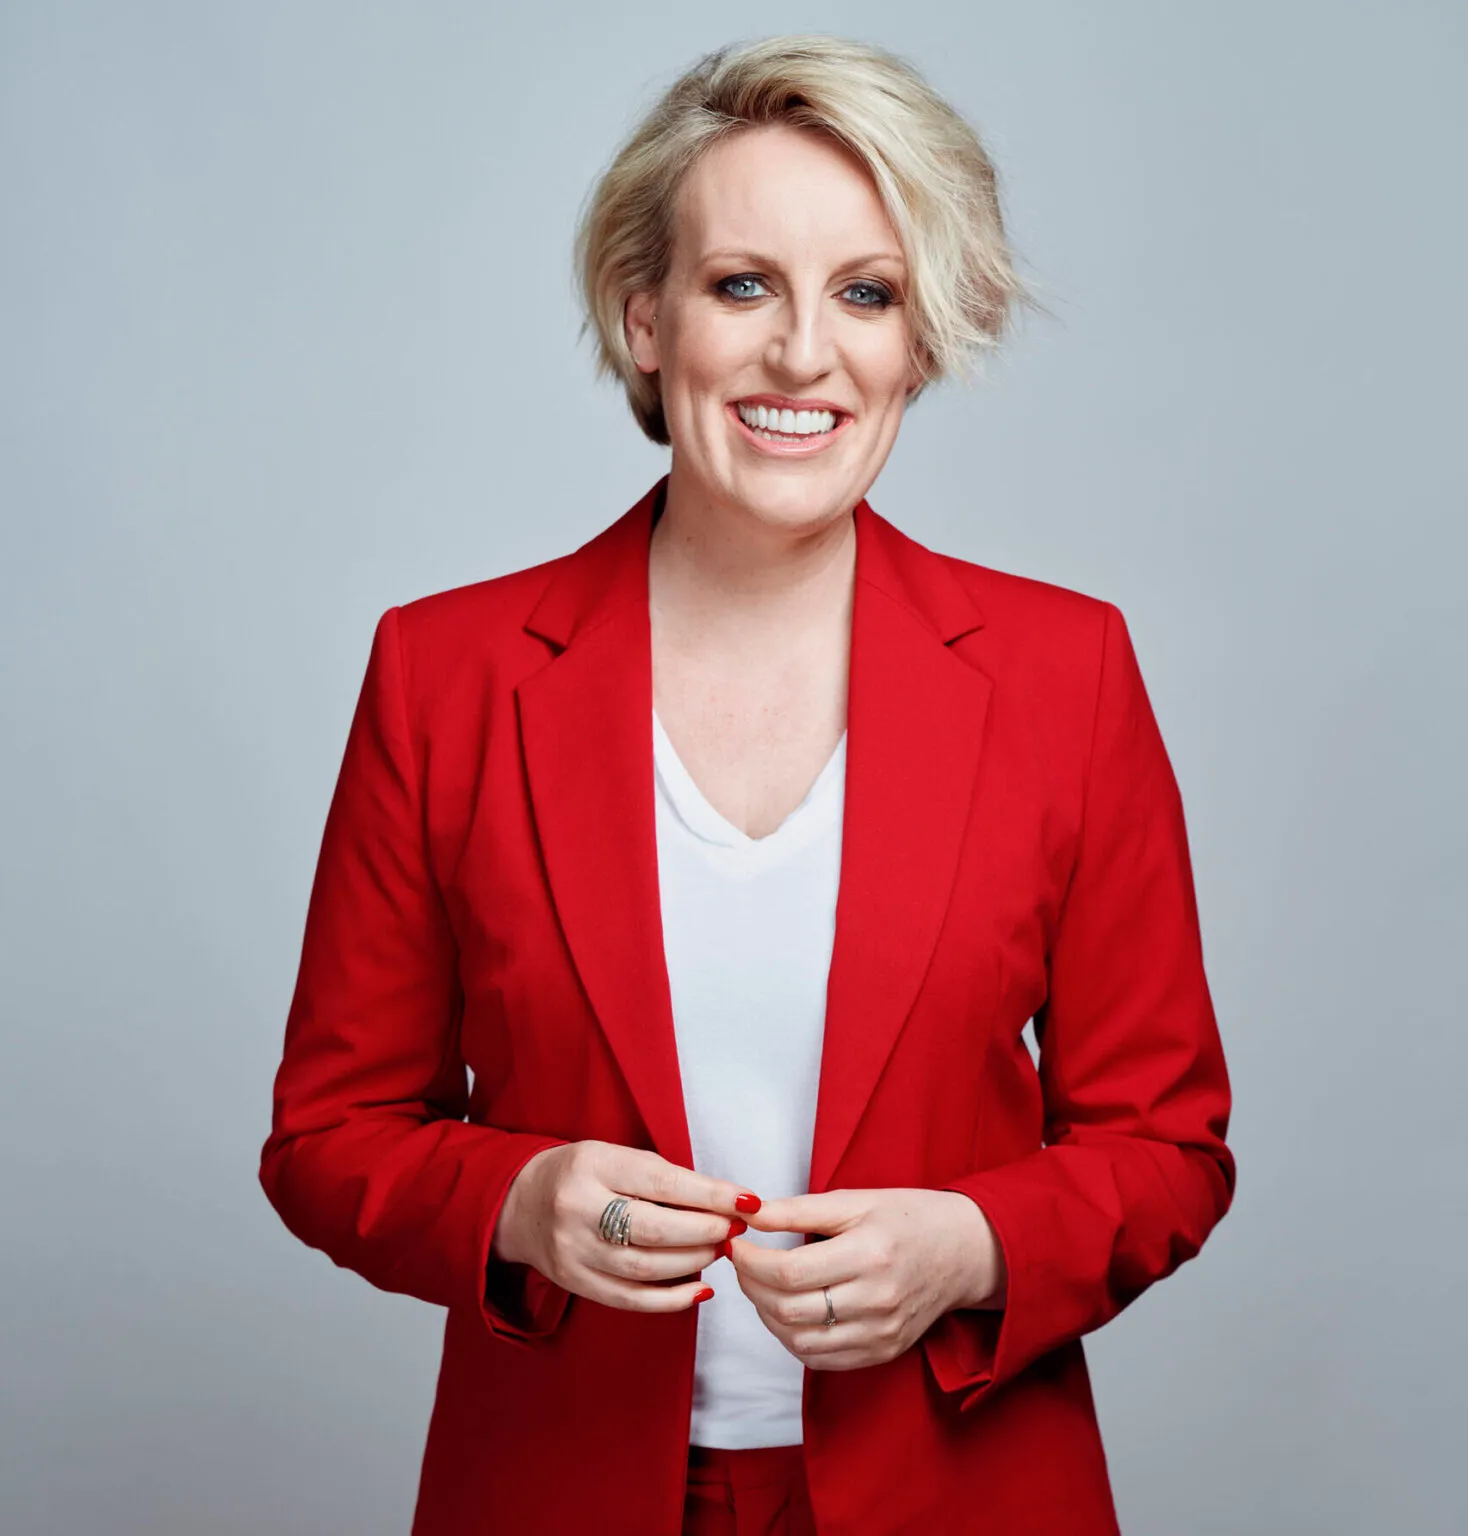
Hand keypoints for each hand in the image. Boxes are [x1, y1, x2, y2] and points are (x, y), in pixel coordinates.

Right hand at [491, 1140, 756, 1313]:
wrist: (520, 1203)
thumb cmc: (583, 1174)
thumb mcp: (615, 1156)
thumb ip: (662, 1178)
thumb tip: (724, 1202)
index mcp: (592, 1166)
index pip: (661, 1183)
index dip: (710, 1195)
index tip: (748, 1201)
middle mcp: (578, 1209)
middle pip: (653, 1230)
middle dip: (706, 1231)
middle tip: (734, 1228)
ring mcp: (573, 1251)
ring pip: (645, 1268)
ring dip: (695, 1262)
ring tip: (719, 1249)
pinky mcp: (575, 1283)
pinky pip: (631, 1299)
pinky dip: (672, 1299)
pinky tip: (701, 1288)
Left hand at [729, 1188, 1005, 1370]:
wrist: (964, 1251)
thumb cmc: (908, 1217)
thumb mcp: (855, 1200)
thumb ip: (798, 1209)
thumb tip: (749, 1213)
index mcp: (869, 1253)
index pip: (790, 1271)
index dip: (751, 1262)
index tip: (735, 1244)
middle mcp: (877, 1299)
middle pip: (790, 1309)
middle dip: (751, 1287)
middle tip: (742, 1264)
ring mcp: (881, 1332)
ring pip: (799, 1341)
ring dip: (767, 1315)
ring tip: (761, 1286)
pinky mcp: (883, 1352)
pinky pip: (821, 1359)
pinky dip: (792, 1339)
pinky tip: (786, 1312)